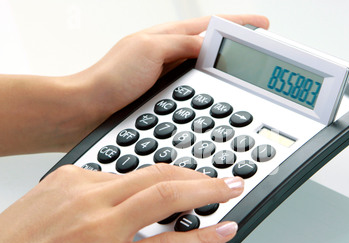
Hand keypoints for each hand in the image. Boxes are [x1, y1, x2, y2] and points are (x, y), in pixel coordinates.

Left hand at [0, 14, 268, 154]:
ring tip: (243, 79)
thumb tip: (208, 45)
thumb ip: (181, 44)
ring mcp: (166, 77)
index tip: (261, 26)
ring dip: (223, 73)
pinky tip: (215, 102)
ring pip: (203, 71)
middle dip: (236, 47)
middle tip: (257, 54)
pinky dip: (207, 94)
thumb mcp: (149, 50)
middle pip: (211, 46)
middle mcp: (169, 55)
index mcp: (167, 37)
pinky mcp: (162, 98)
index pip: (210, 25)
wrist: (85, 110)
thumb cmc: (109, 78)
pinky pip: (192, 92)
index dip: (238, 23)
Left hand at [0, 164, 244, 242]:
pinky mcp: (71, 174)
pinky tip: (143, 186)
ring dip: (182, 174)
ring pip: (148, 173)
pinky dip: (140, 179)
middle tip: (230, 184)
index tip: (228, 226)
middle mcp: (96, 222)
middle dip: (207, 187)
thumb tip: (170, 236)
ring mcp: (82, 192)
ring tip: (200, 178)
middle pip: (167, 194)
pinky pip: (118, 172)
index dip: (206, 236)